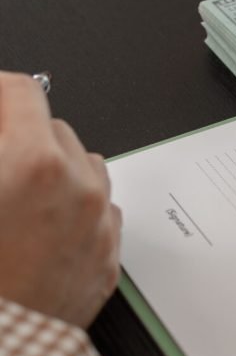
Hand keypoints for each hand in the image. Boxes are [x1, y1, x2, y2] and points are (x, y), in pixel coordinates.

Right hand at [0, 73, 122, 326]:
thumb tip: (1, 122)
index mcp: (34, 164)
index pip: (22, 93)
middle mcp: (79, 189)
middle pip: (53, 129)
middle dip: (20, 137)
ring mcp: (98, 226)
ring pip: (84, 168)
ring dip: (54, 171)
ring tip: (16, 196)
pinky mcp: (106, 262)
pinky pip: (98, 213)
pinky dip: (74, 210)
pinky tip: (37, 230)